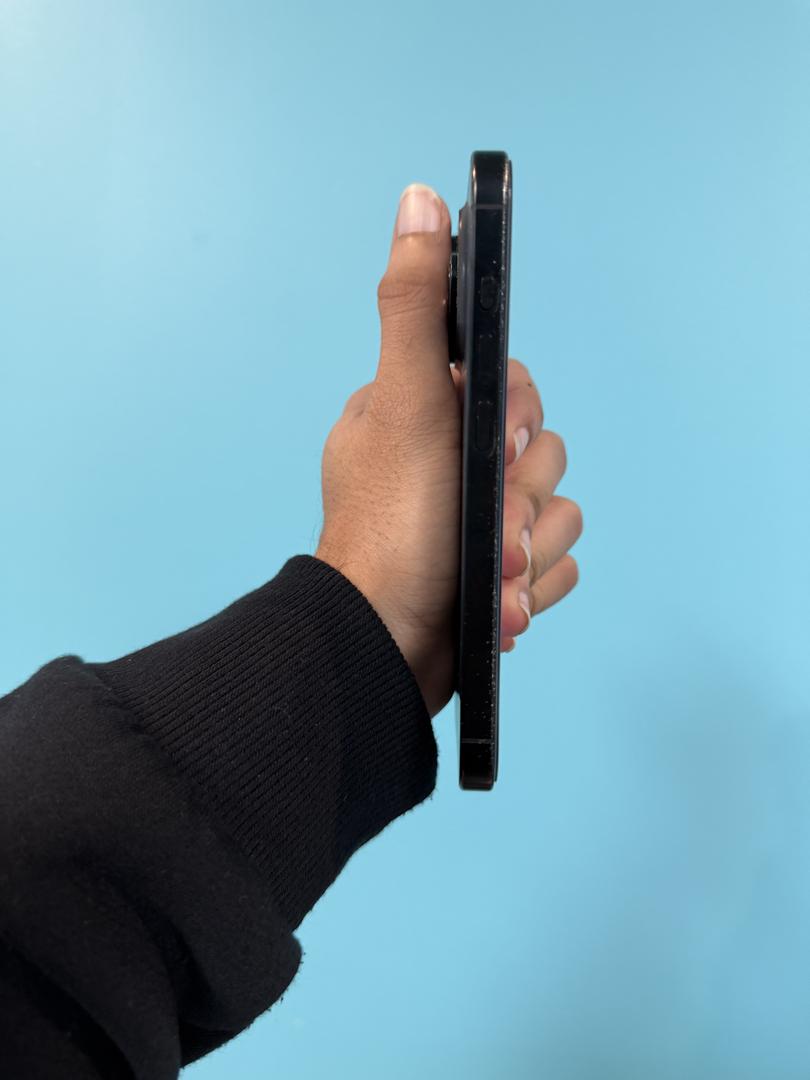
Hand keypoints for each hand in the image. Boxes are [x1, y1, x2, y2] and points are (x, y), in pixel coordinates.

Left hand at [315, 183, 581, 718]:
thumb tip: (421, 200)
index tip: (494, 453)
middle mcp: (450, 460)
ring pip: (558, 509)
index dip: (516, 421)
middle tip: (484, 527)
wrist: (388, 648)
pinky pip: (556, 561)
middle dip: (520, 498)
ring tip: (490, 578)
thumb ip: (416, 303)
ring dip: (529, 548)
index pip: (510, 388)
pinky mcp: (499, 570)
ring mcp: (474, 519)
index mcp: (424, 412)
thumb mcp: (404, 402)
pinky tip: (501, 604)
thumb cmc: (392, 527)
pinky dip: (534, 587)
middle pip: (543, 451)